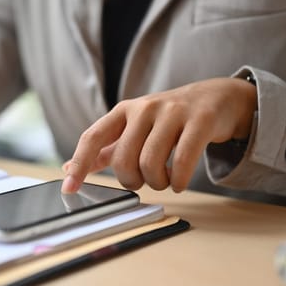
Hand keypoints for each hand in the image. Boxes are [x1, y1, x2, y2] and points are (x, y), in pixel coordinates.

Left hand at [62, 77, 256, 193]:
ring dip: (157, 183)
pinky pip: (182, 160)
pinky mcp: (200, 121)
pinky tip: (179, 182)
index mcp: (123, 111)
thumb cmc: (169, 119)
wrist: (217, 98)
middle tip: (144, 181)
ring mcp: (172, 112)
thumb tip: (69, 166)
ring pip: (150, 163)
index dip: (79, 164)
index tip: (69, 188)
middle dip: (132, 181)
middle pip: (123, 159)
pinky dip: (178, 180)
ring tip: (165, 181)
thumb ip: (105, 149)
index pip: (93, 137)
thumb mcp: (135, 128)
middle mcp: (144, 108)